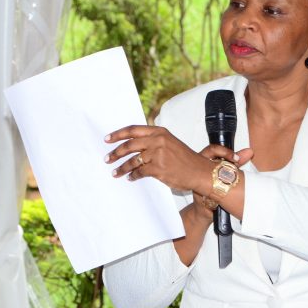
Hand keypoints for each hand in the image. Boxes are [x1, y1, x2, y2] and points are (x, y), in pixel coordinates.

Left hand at [105, 124, 250, 193]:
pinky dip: (132, 176)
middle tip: (107, 158)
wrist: (200, 171)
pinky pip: (139, 172)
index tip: (107, 139)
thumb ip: (153, 141)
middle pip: (129, 145)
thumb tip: (133, 146)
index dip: (118, 134)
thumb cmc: (185, 159)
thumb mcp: (169, 143)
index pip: (133, 130)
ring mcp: (157, 154)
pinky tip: (130, 178)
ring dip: (121, 168)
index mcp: (160, 132)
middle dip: (116, 152)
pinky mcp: (158, 168)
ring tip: (115, 172)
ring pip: (132, 160)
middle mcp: (158, 140)